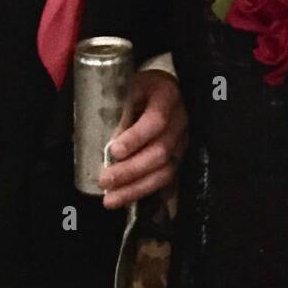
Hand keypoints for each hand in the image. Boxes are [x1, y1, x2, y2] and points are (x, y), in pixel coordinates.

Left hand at [97, 68, 187, 208]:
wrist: (165, 87)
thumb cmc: (143, 88)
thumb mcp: (130, 91)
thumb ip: (123, 117)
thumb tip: (109, 150)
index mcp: (167, 97)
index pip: (156, 121)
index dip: (135, 138)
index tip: (113, 151)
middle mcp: (181, 121)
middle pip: (160, 152)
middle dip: (130, 170)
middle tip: (104, 180)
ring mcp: (183, 141)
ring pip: (165, 171)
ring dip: (136, 188)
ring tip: (111, 199)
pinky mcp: (180, 156)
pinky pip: (166, 180)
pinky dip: (145, 191)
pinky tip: (126, 200)